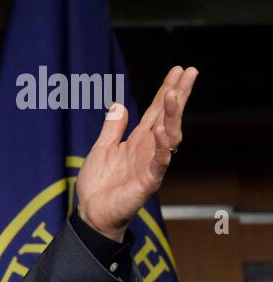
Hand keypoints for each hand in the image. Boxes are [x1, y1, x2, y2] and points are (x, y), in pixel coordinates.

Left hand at [75, 66, 194, 241]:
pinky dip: (163, 147)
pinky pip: (159, 162)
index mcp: (139, 140)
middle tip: (190, 72)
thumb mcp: (101, 148)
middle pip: (168, 117)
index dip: (167, 90)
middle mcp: (149, 149)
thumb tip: (119, 106)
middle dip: (179, 95)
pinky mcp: (148, 181)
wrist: (91, 212)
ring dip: (172, 116)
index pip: (157, 110)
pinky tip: (164, 131)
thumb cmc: (98, 184)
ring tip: (174, 94)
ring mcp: (151, 164)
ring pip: (169, 136)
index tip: (179, 70)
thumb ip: (112, 129)